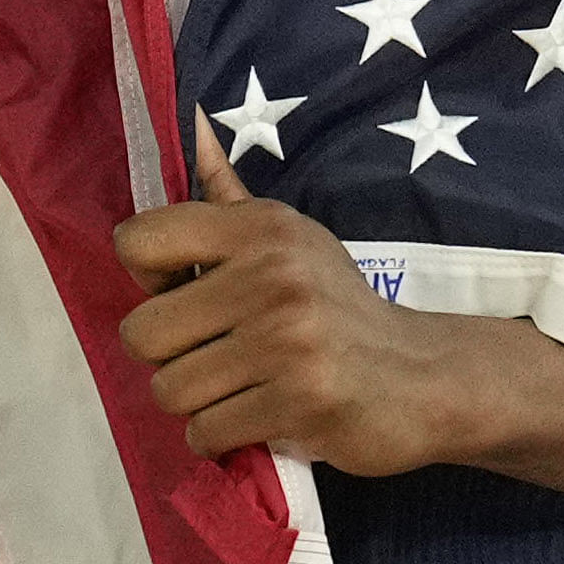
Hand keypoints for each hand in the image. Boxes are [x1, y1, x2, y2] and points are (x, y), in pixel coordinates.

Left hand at [109, 159, 490, 474]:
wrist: (424, 378)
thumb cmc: (340, 309)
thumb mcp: (293, 241)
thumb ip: (229, 199)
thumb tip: (195, 126)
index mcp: (260, 229)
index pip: (139, 242)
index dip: (148, 281)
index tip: (188, 296)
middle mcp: (271, 276)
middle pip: (141, 333)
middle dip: (169, 358)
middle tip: (216, 356)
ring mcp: (286, 340)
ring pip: (169, 390)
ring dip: (197, 403)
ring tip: (242, 388)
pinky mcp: (299, 401)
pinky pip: (205, 432)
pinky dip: (221, 436)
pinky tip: (259, 416)